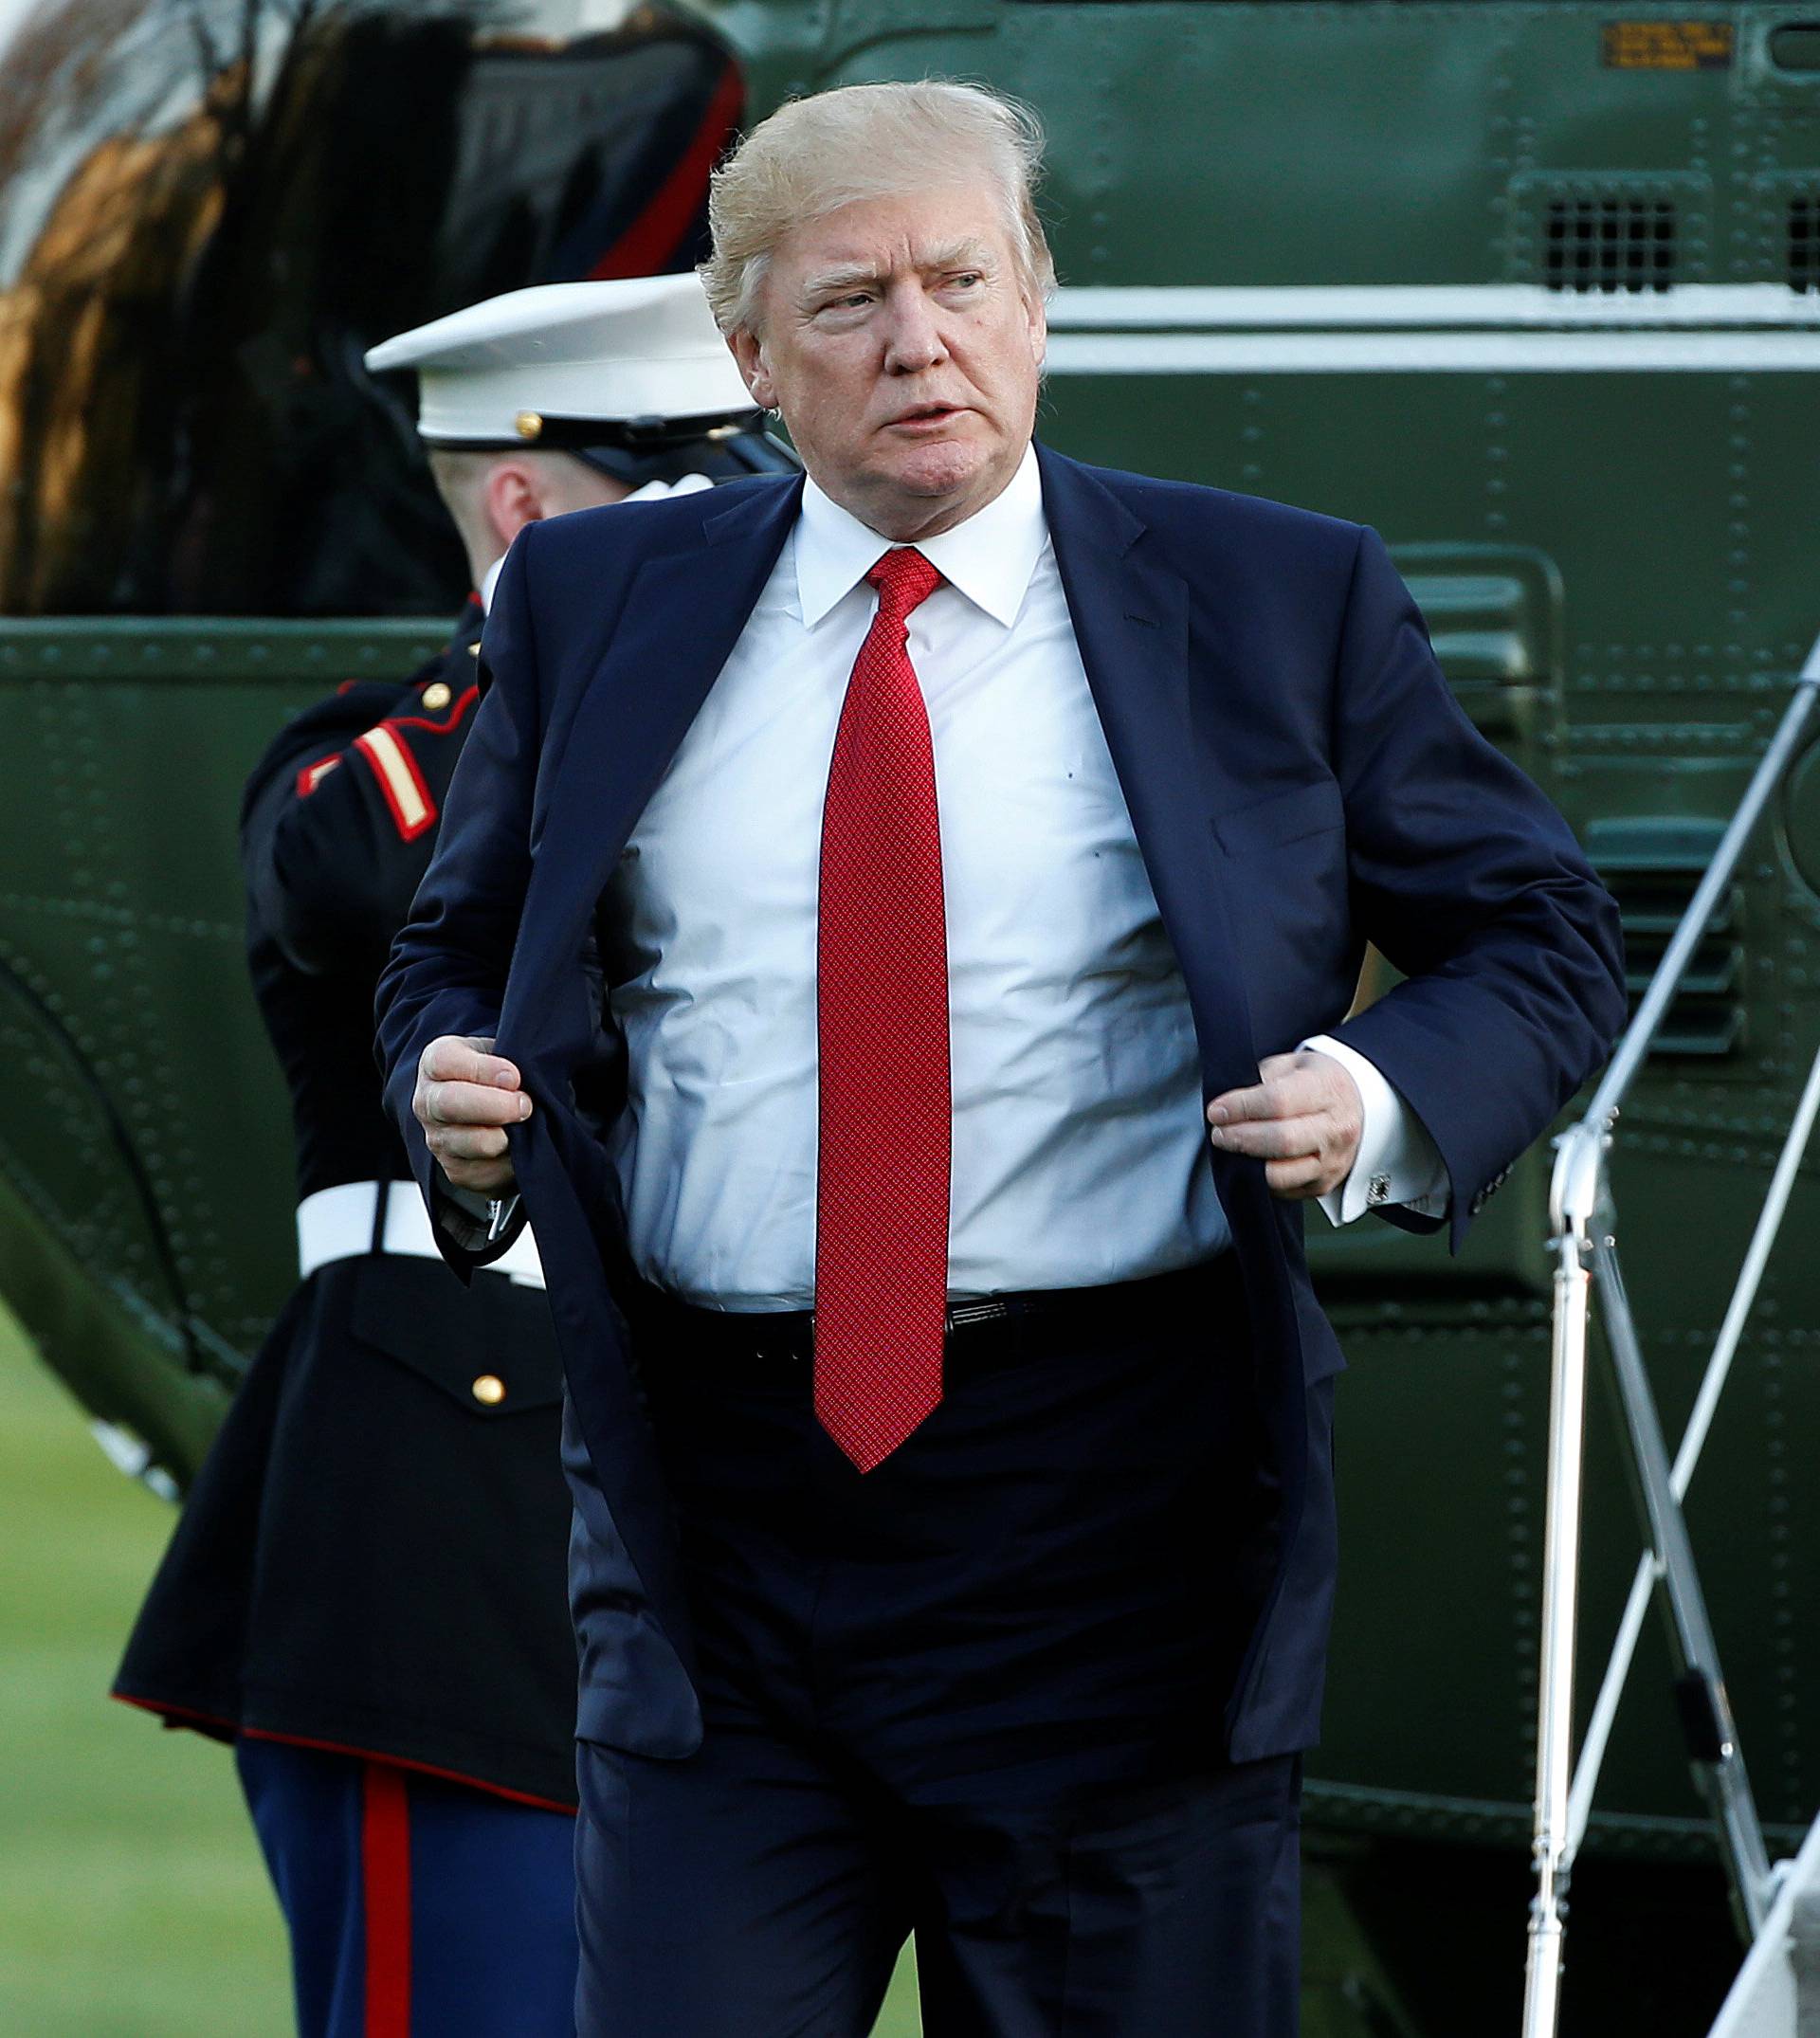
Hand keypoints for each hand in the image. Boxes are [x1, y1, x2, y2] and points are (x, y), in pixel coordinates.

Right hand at [413, 1034, 528, 1192]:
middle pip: (450, 1105)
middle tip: (525, 1105)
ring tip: (527, 1125)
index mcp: (435, 1063)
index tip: (514, 1076)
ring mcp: (439, 1140)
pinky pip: (489, 1172)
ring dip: (509, 1137)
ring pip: (475, 1144)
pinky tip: (521, 1146)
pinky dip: (513, 1161)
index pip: (445, 1062)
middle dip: (496, 1106)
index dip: (483, 1069)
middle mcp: (428, 1103)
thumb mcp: (502, 1050)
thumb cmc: (497, 1074)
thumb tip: (520, 1080)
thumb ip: (511, 1056)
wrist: (491, 1108)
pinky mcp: (457, 1171)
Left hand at [1206, 1049, 1361, 1200]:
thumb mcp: (1292, 1065)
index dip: (1241, 1108)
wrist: (1358, 1107)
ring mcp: (1333, 1161)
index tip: (1216, 1110)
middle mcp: (1336, 1128)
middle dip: (1241, 1138)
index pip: (1279, 1101)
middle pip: (1281, 1141)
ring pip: (1281, 1174)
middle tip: (1218, 1133)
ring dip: (1246, 1163)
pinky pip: (1283, 1190)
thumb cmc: (1317, 1083)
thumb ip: (1262, 1079)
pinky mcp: (1323, 1185)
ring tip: (1230, 1147)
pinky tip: (1248, 1162)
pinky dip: (1258, 1179)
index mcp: (1328, 1089)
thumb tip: (1230, 1104)